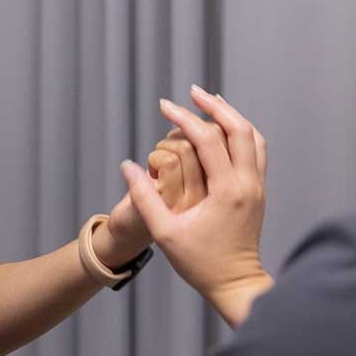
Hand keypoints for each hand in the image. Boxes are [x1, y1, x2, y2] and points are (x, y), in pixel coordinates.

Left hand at [96, 131, 207, 266]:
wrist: (131, 232)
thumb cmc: (159, 200)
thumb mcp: (189, 175)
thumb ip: (201, 154)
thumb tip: (205, 122)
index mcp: (220, 189)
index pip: (224, 145)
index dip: (201, 132)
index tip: (183, 141)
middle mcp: (211, 197)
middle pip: (209, 141)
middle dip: (185, 132)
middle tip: (169, 147)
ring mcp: (191, 201)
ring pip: (186, 148)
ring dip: (167, 144)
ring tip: (160, 160)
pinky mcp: (169, 203)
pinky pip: (167, 161)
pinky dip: (155, 156)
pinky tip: (151, 171)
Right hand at [121, 85, 271, 325]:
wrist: (236, 285)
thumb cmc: (200, 263)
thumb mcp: (164, 233)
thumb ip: (144, 198)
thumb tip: (127, 166)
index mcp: (227, 191)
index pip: (207, 139)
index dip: (183, 118)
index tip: (164, 106)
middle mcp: (248, 183)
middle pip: (239, 128)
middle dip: (214, 106)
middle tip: (191, 92)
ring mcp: (258, 187)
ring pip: (253, 137)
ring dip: (232, 116)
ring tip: (209, 103)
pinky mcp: (259, 193)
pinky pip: (256, 151)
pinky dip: (241, 132)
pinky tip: (223, 130)